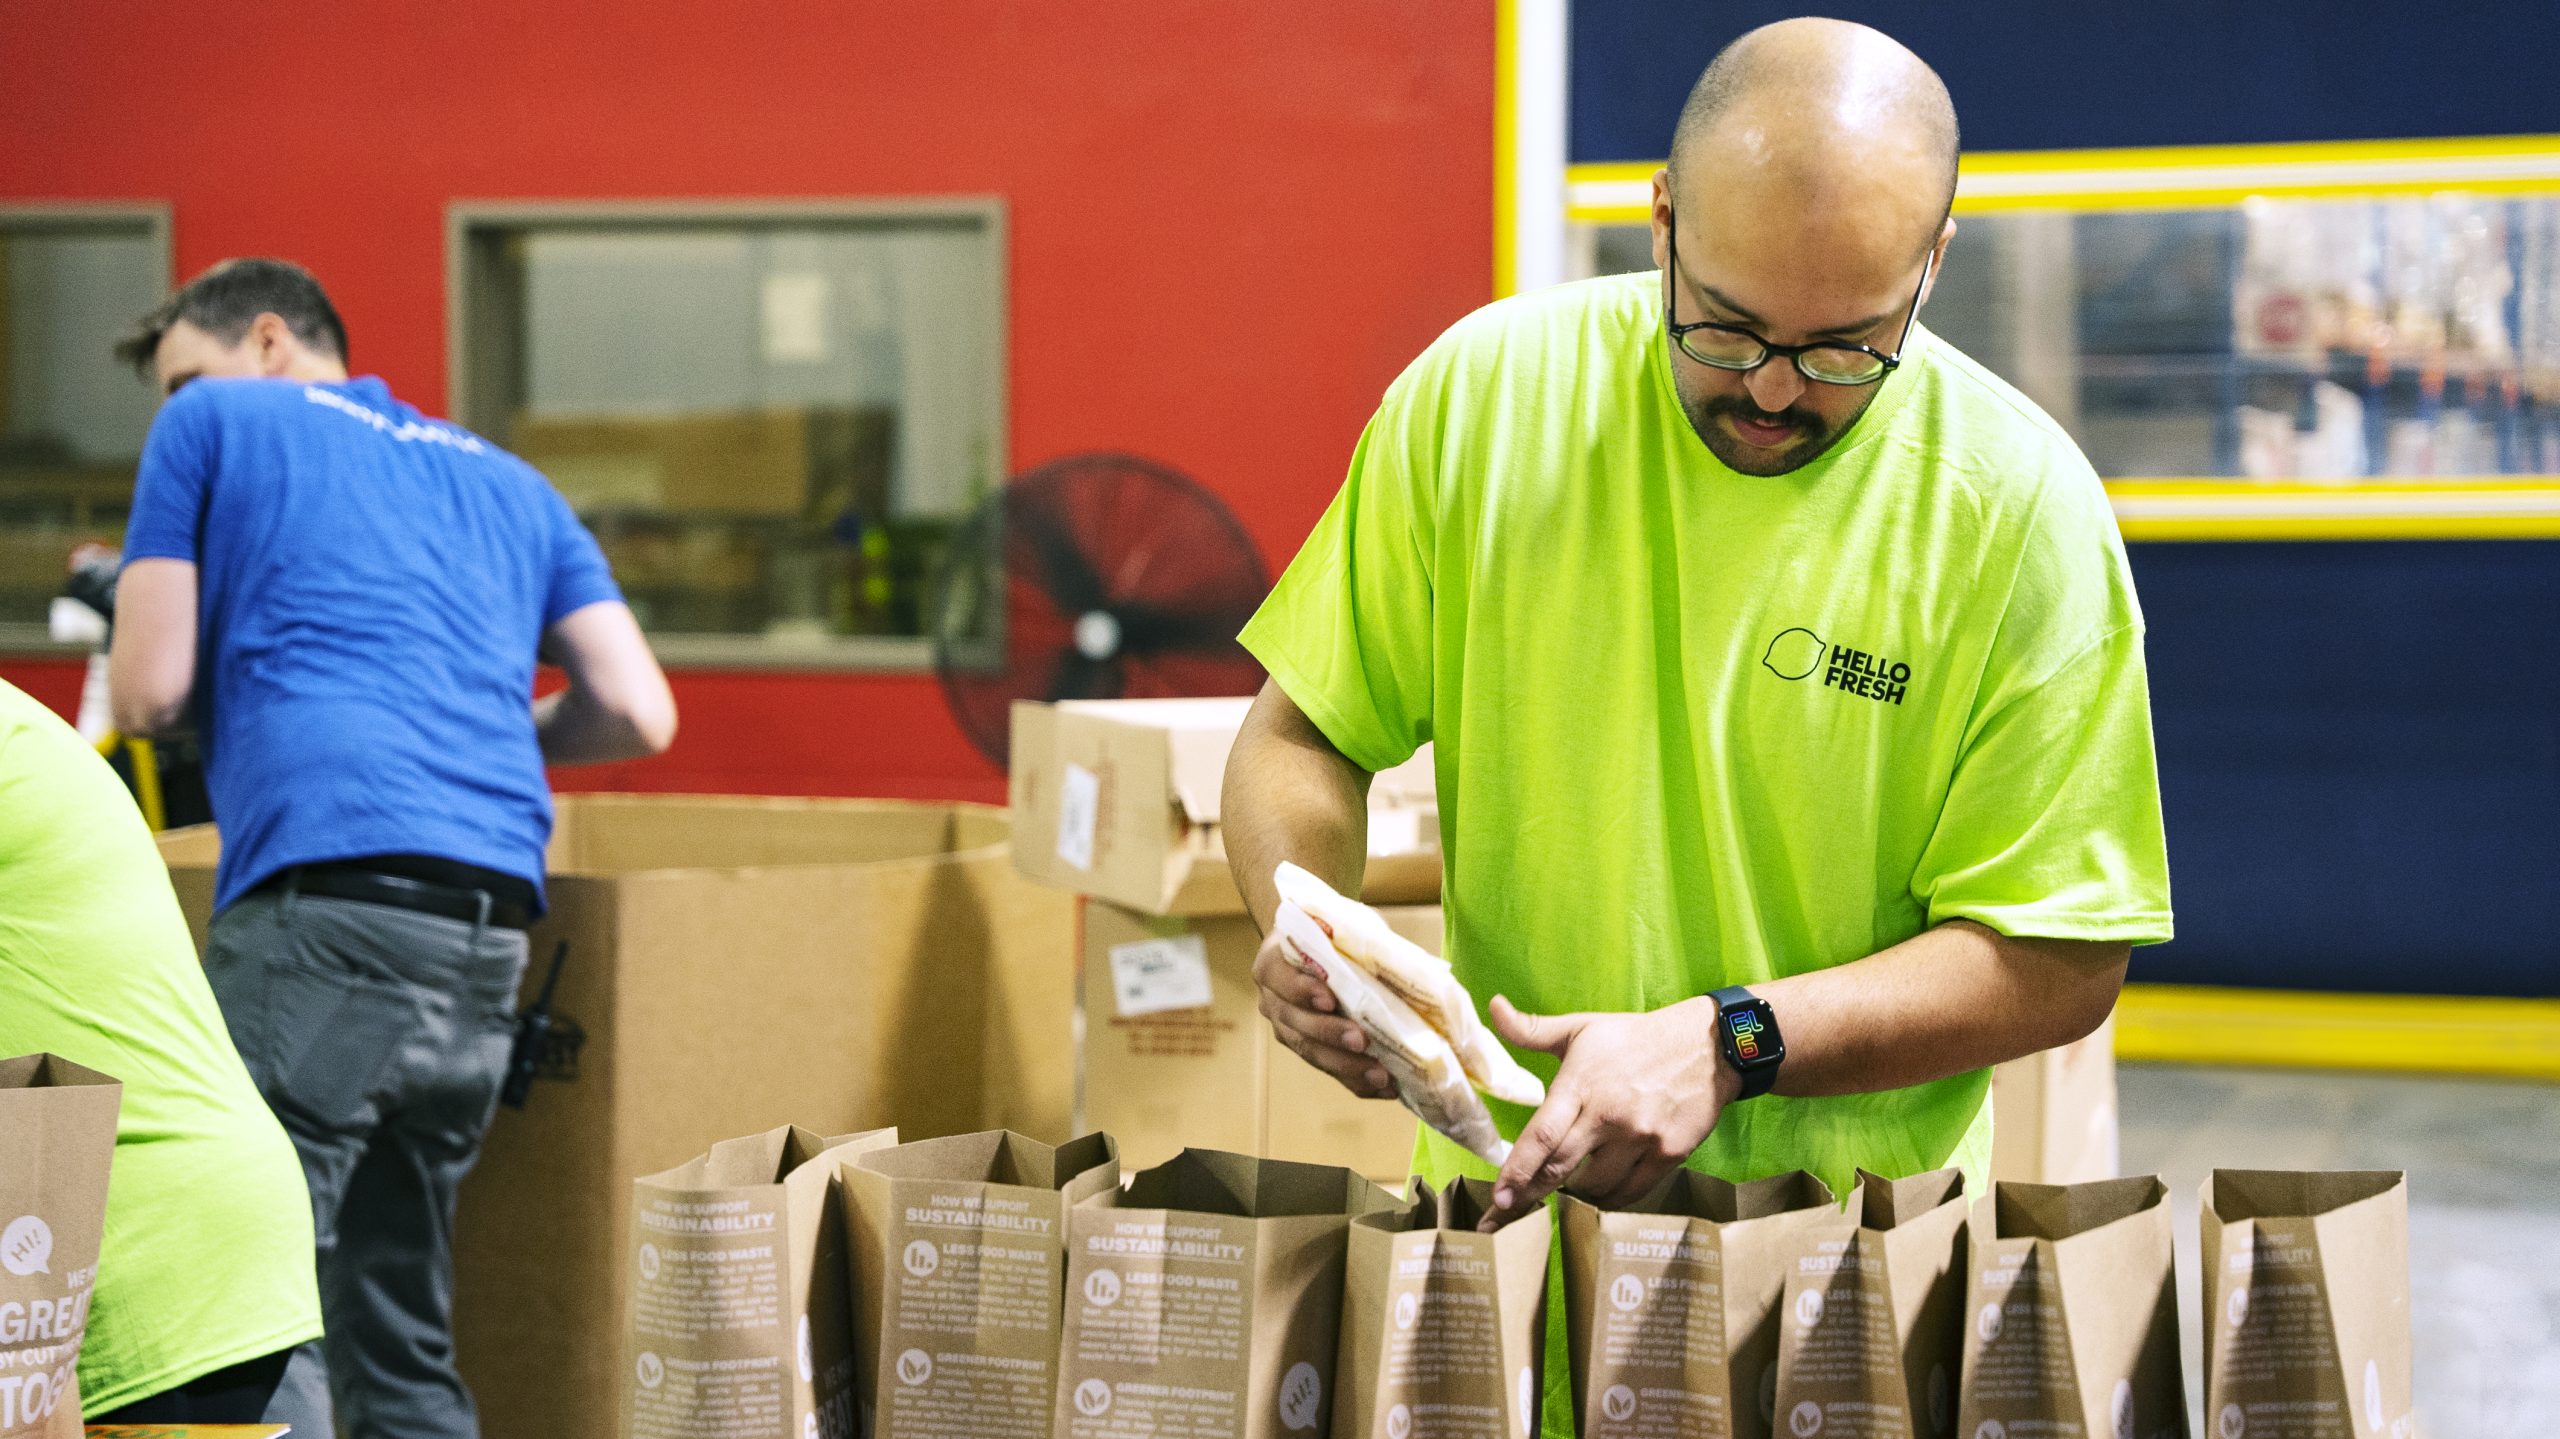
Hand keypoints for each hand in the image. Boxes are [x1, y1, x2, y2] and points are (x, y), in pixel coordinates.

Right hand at [1253, 929, 1394, 1099]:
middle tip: (1362, 1042)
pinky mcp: (1307, 1049)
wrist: (1322, 947)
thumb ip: (1357, 939)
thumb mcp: (1343, 923)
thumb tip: (1401, 962)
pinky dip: (1356, 1081)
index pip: (1281, 978)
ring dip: (1346, 1066)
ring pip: (1310, 1052)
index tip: (1329, 999)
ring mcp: (1286, 1028)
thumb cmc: (1334, 932)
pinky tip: (1384, 1087)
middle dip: (1330, 1035)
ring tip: (1380, 1075)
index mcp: (1273, 962)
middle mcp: (1272, 999)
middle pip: (1296, 1022)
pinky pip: (1329, 1070)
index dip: (1302, 990)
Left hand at [1477, 994, 1738, 1230]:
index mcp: (1581, 1084)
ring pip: (1594, 1187)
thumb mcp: (1581, 1027)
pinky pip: (1630, 1193)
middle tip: (1505, 1216)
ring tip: (1563, 1188)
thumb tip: (1493, 1007)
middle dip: (1529, 1196)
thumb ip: (1532, 1029)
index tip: (1498, 1199)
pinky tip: (1597, 1191)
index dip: (1517, 1171)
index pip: (1542, 1135)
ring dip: (1573, 1194)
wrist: (1707, 1046)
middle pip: (1561, 1168)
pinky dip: (1608, 1199)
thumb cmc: (1635, 1038)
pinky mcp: (1669, 1154)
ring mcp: (1641, 1137)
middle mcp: (1609, 1115)